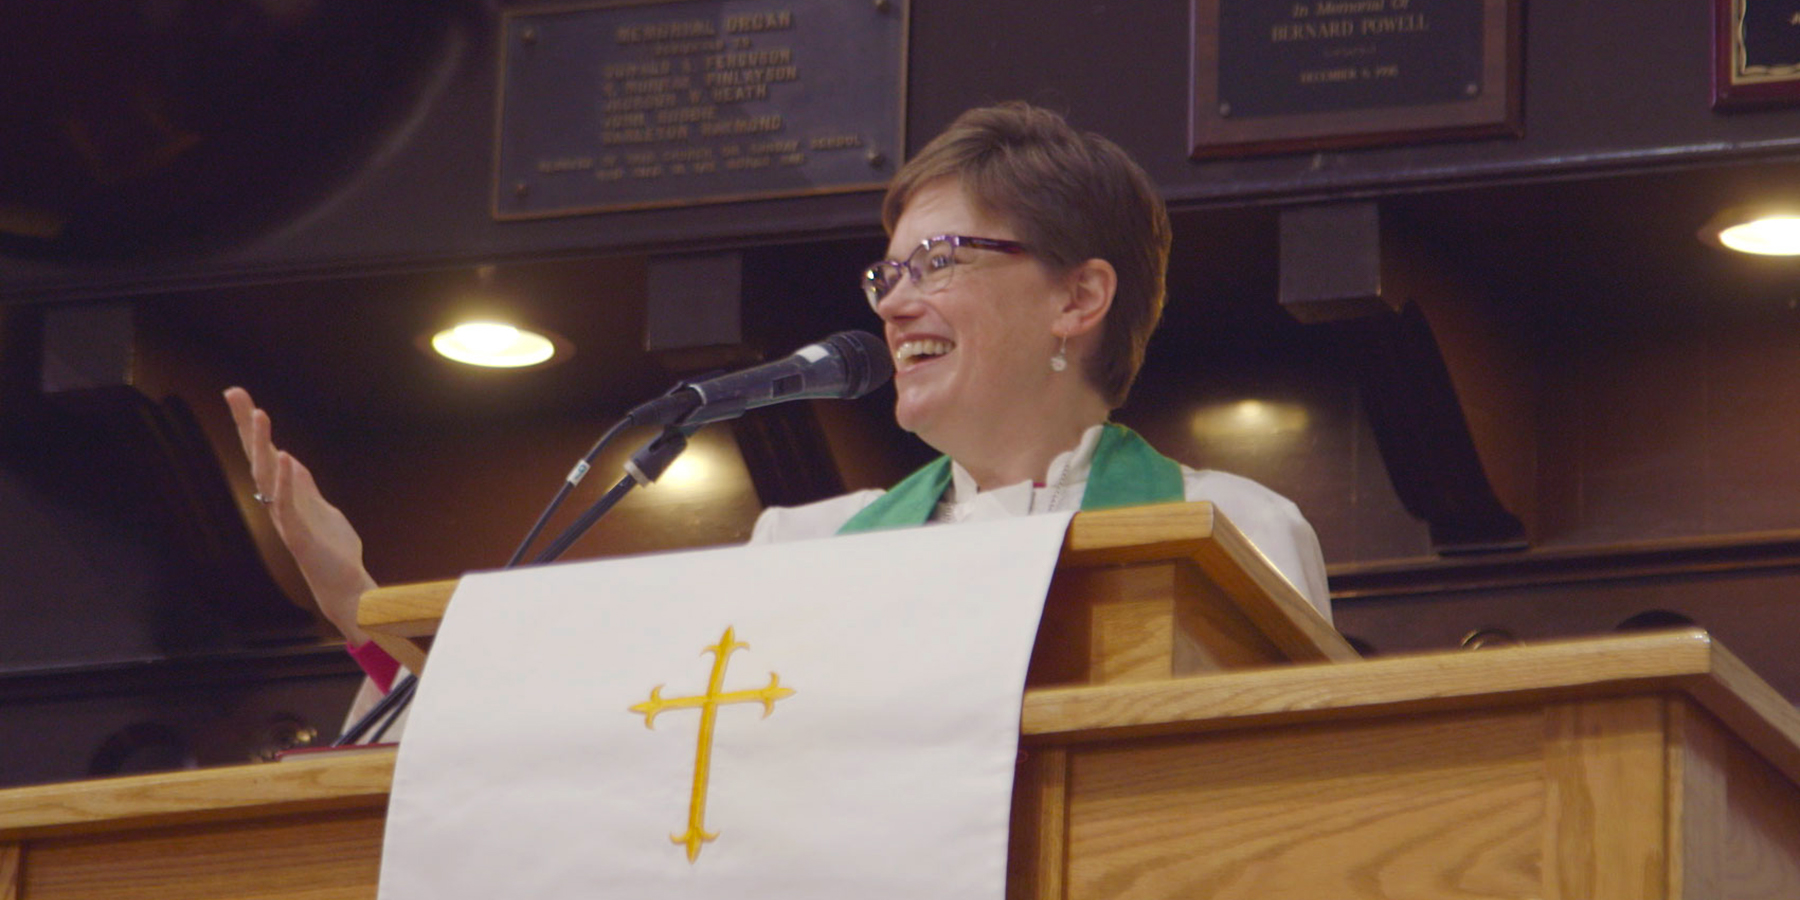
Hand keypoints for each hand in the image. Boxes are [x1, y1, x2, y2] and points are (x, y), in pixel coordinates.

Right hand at [224, 386, 377, 645]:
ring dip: (263, 446)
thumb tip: (292, 462)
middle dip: (245, 426)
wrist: (343, 585)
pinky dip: (287, 482)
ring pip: (267, 477)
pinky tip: (287, 458)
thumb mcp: (320, 509)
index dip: (250, 426)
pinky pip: (289, 505)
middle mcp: (278, 503)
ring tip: (259, 415)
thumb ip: (305, 487)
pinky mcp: (299, 535)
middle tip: (234, 392)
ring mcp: (285, 518)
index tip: (238, 395)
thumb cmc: (331, 549)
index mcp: (285, 494)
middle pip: (257, 458)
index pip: (264, 453)